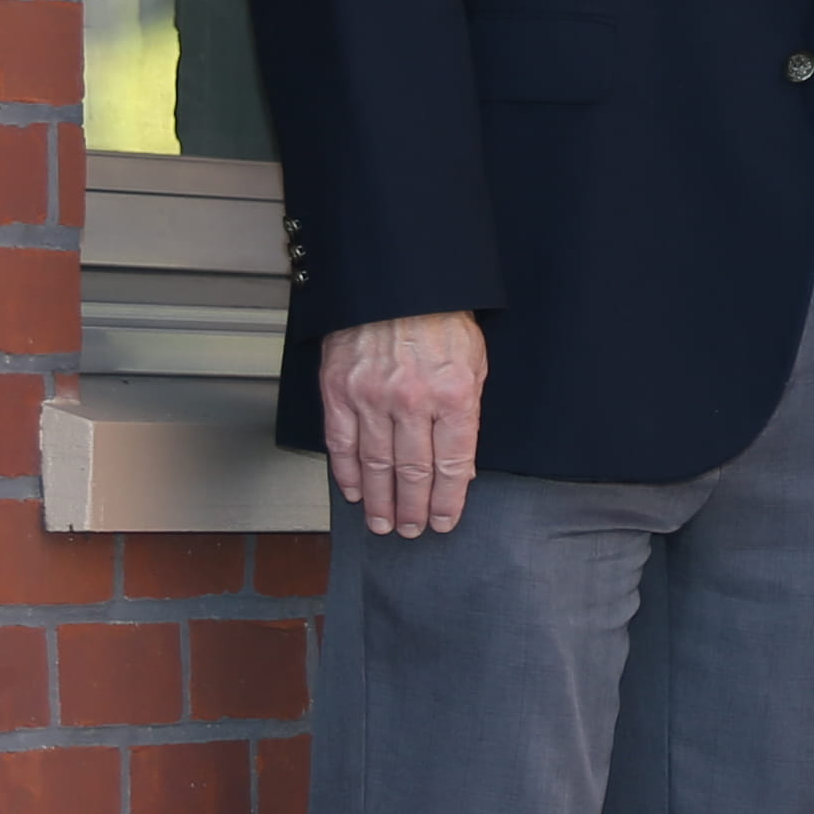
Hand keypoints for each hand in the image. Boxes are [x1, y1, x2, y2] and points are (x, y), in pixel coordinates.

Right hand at [318, 311, 489, 537]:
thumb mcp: (474, 361)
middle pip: (413, 471)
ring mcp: (371, 397)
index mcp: (453, 392)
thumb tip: (460, 468)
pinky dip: (347, 474)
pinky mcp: (339, 392)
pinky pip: (342, 444)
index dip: (448, 499)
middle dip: (414, 508)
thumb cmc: (441, 318)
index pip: (453, 463)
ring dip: (380, 501)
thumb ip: (467, 414)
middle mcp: (412, 400)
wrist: (397, 282)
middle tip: (413, 530)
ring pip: (375, 466)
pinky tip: (354, 493)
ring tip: (384, 523)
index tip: (445, 521)